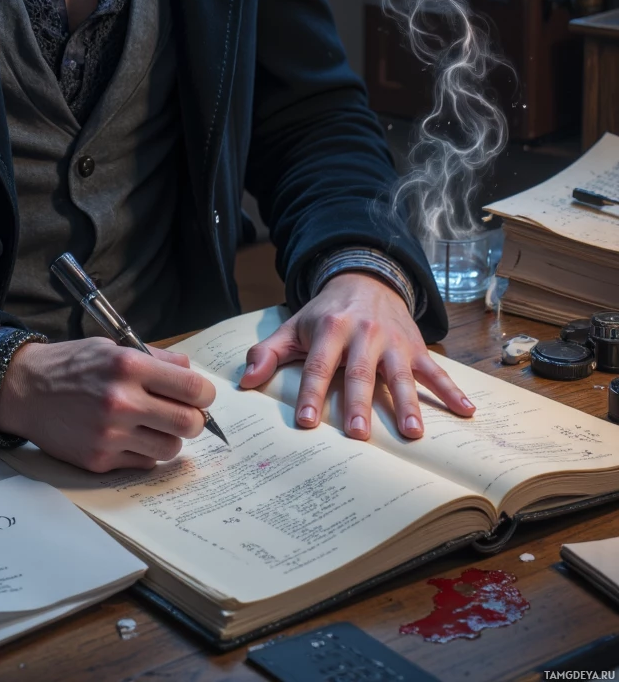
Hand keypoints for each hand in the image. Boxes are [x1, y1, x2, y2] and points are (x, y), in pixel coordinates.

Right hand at [0, 337, 216, 472]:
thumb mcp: (113, 347)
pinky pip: (144, 463)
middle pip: (188, 423)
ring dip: (169, 437)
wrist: (26, 390)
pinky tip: (130, 436)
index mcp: (129, 366)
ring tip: (154, 425)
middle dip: (195, 420)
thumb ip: (156, 359)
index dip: (205, 394)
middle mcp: (121, 401)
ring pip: (170, 449)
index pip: (192, 388)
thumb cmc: (72, 364)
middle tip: (185, 414)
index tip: (201, 396)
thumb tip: (191, 373)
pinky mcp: (99, 460)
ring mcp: (110, 435)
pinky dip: (145, 451)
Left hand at [238, 273, 474, 441]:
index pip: (318, 365)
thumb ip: (268, 352)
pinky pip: (436, 370)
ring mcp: (393, 342)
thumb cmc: (325, 314)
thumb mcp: (294, 327)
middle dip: (359, 403)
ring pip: (400, 374)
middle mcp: (364, 334)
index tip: (305, 421)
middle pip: (360, 372)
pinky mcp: (416, 347)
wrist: (366, 278)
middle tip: (359, 434)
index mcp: (330, 329)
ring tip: (412, 432)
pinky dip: (452, 391)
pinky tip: (467, 412)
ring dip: (408, 403)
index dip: (310, 393)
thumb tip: (244, 381)